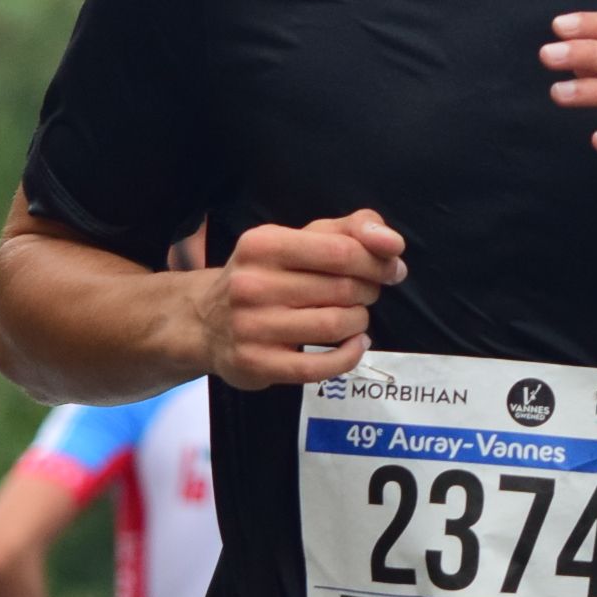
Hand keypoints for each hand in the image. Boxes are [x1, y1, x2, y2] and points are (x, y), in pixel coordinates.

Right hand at [194, 211, 407, 388]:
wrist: (205, 323)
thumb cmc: (265, 277)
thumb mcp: (297, 240)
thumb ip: (349, 230)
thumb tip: (392, 242)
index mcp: (263, 244)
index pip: (341, 250)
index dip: (378, 261)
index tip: (391, 269)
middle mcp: (252, 284)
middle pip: (343, 288)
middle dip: (368, 290)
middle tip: (365, 293)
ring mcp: (251, 327)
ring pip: (335, 325)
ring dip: (359, 321)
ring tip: (354, 317)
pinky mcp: (256, 364)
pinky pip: (320, 366)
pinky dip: (350, 355)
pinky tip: (354, 345)